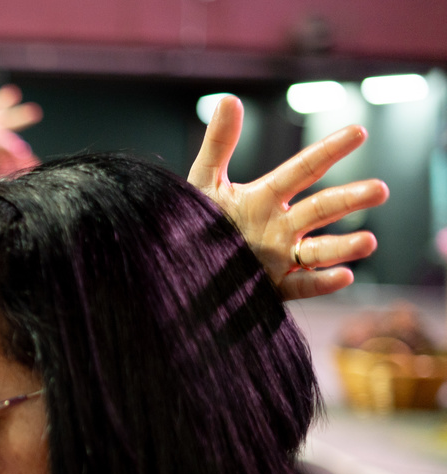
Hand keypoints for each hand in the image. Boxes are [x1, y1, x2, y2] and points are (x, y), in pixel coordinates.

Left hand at [188, 95, 389, 300]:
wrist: (180, 265)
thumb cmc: (192, 223)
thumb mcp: (203, 184)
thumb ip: (218, 145)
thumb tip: (228, 100)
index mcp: (265, 198)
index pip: (303, 169)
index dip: (329, 150)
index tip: (358, 131)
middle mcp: (280, 226)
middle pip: (321, 209)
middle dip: (350, 199)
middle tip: (380, 190)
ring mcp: (279, 257)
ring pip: (319, 251)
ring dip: (344, 246)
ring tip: (369, 241)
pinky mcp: (272, 287)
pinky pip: (302, 286)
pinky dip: (322, 282)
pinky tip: (344, 276)